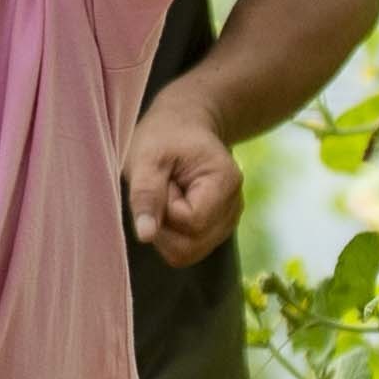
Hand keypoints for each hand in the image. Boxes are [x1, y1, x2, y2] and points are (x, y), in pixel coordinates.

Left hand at [126, 92, 242, 266]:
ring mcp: (226, 223)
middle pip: (189, 245)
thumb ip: (145, 195)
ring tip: (168, 194)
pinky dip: (171, 233)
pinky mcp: (215, 231)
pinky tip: (172, 204)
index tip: (163, 180)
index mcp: (226, 182)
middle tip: (163, 188)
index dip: (166, 207)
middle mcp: (233, 208)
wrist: (184, 126)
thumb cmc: (164, 137)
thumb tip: (145, 236)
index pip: (191, 222)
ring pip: (186, 252)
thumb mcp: (146, 156)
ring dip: (166, 228)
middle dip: (164, 223)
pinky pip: (186, 250)